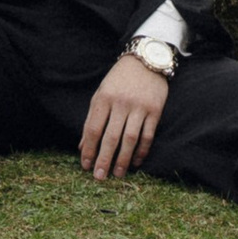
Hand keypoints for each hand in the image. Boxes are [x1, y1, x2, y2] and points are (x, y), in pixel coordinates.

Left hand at [77, 52, 168, 180]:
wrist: (145, 61)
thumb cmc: (119, 81)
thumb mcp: (101, 94)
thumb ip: (91, 119)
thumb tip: (82, 147)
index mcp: (104, 98)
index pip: (93, 128)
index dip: (89, 149)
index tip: (85, 166)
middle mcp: (121, 103)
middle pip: (111, 137)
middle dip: (104, 159)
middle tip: (99, 177)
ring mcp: (139, 107)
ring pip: (130, 139)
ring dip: (123, 159)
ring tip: (118, 174)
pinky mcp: (155, 110)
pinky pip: (147, 135)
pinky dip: (141, 151)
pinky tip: (135, 162)